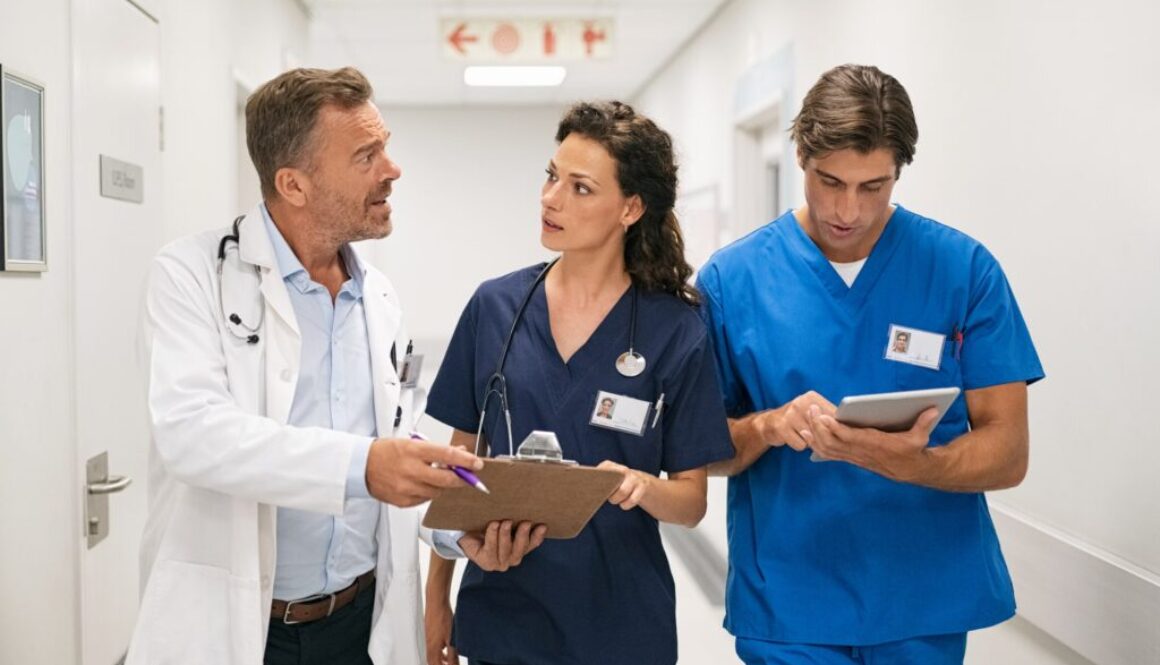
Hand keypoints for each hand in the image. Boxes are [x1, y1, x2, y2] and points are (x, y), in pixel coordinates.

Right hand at [365, 438, 482, 506]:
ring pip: (438, 491)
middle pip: (447, 479)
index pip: (447, 455)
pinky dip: (429, 493)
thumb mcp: (412, 443)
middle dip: (462, 479)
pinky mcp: (403, 501)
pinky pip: (425, 500)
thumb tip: (461, 452)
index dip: (466, 461)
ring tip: (437, 477)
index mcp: (414, 451)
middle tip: (469, 477)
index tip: (478, 464)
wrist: (360, 466)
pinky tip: (421, 484)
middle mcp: (411, 470)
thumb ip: (437, 450)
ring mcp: (406, 488)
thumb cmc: (387, 451)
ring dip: (443, 485)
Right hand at [423, 597, 458, 664]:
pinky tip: (445, 646)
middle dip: (439, 664)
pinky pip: (433, 644)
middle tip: (448, 664)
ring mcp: (427, 636)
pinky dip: (439, 649)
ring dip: (440, 658)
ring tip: (448, 660)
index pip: (434, 664)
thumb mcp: (451, 638)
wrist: (436, 601)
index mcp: (432, 648)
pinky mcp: (429, 630)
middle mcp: (428, 643)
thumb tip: (453, 664)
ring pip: (432, 652)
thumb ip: (452, 654)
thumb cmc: (443, 617)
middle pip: (432, 660)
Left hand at [459, 520, 546, 571]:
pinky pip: (491, 547)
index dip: (538, 536)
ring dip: (506, 534)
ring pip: (506, 549)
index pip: (532, 544)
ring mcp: (498, 563)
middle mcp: (511, 560)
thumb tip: (530, 509)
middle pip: (520, 549)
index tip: (542, 525)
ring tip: (506, 522)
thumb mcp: (506, 525)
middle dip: (523, 535)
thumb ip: (517, 522)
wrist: (468, 536)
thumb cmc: (490, 529)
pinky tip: (494, 524)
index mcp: (519, 551)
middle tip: (525, 523)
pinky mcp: (485, 562)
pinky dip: (493, 535)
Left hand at [597, 460, 654, 510]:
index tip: (592, 489)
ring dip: (617, 500)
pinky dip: (626, 505)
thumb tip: (577, 489)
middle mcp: (622, 469)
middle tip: (607, 496)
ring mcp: (633, 477)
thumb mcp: (606, 478)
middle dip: (608, 493)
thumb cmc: (617, 482)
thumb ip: (594, 481)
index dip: (595, 482)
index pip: (599, 472)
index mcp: (609, 466)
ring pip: (622, 491)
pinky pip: (632, 499)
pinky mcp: (642, 486)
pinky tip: (624, 504)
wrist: (641, 482)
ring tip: (615, 500)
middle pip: (610, 483)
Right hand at [751, 391, 836, 450]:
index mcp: (812, 397)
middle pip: (823, 428)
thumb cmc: (798, 419)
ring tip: (802, 434)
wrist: (769, 423)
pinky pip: (801, 445)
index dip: (835, 428)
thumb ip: (829, 416)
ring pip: (813, 438)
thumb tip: (848, 428)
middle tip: (814, 434)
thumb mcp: (812, 413)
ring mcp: (790, 414)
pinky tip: (793, 438)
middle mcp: (801, 402)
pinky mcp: (781, 427)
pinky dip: (799, 445)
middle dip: (821, 436)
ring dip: (809, 441)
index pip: (832, 415)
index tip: (835, 433)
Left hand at [802, 405, 940, 480]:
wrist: (910, 470)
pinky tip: (806, 434)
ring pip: (828, 448)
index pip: (850, 437)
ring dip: (814, 434)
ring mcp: (854, 456)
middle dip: (819, 427)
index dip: (835, 428)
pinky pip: (828, 453)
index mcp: (874, 445)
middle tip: (810, 411)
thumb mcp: (921, 437)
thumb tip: (934, 408)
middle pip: (833, 441)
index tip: (823, 416)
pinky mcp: (851, 458)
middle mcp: (861, 452)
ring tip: (805, 418)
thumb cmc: (913, 450)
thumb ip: (925, 422)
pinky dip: (815, 444)